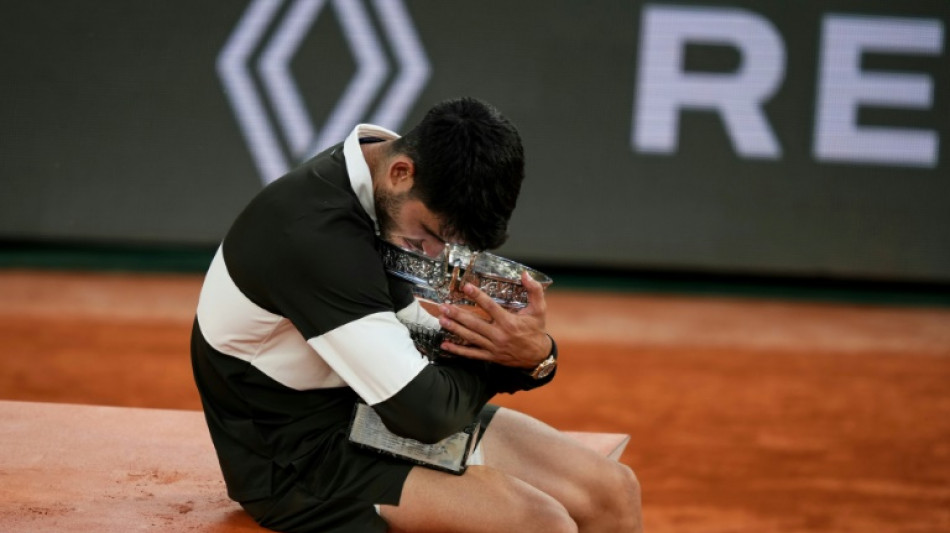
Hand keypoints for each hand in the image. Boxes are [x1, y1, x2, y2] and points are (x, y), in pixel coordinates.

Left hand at [437, 271, 551, 368]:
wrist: (538, 357)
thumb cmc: (536, 330)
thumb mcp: (540, 310)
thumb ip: (535, 290)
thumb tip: (526, 275)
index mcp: (509, 322)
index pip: (490, 306)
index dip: (477, 296)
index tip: (466, 287)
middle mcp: (499, 335)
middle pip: (474, 323)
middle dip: (457, 314)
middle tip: (444, 306)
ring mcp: (493, 347)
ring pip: (470, 337)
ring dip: (454, 328)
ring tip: (442, 319)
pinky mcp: (490, 356)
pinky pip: (471, 354)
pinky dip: (457, 350)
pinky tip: (445, 345)